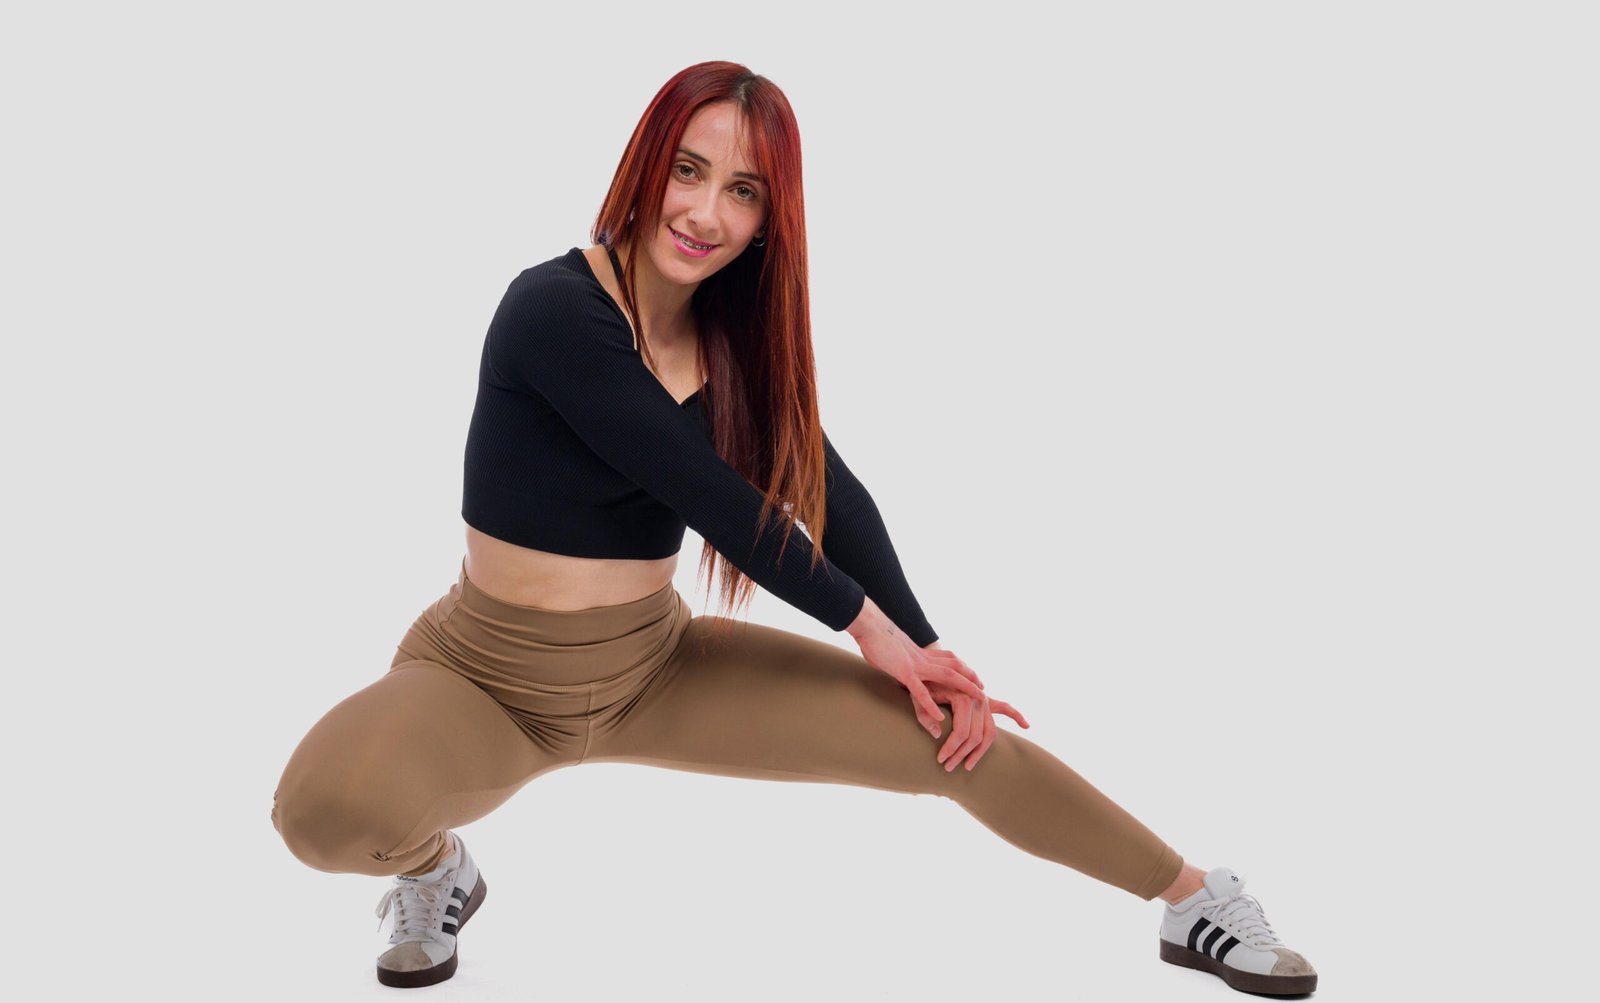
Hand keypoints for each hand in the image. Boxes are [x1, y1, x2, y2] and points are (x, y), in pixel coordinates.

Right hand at [848, 601, 984, 737]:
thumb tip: (892, 661)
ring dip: (966, 686)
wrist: (868, 625)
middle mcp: (922, 657)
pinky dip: (931, 705)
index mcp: (919, 652)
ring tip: (979, 698)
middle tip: (983, 688)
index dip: (962, 666)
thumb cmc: (874, 636)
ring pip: (948, 675)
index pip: (948, 657)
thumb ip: (896, 658)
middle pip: (955, 665)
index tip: (971, 674)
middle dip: (971, 675)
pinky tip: (940, 718)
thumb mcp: (890, 649)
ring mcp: (915, 664)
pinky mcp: (903, 672)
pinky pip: (921, 691)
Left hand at [923, 675, 1028, 771]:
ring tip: (968, 765)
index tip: (940, 760)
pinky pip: (1004, 708)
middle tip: (948, 767)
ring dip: (980, 751)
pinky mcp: (986, 699)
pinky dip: (1015, 716)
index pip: (961, 732)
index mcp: (963, 697)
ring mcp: (984, 699)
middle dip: (961, 755)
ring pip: (989, 732)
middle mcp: (978, 699)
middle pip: (975, 736)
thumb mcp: (918, 697)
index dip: (950, 749)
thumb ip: (925, 716)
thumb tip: (938, 735)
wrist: (930, 666)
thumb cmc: (922, 683)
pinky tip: (1025, 725)